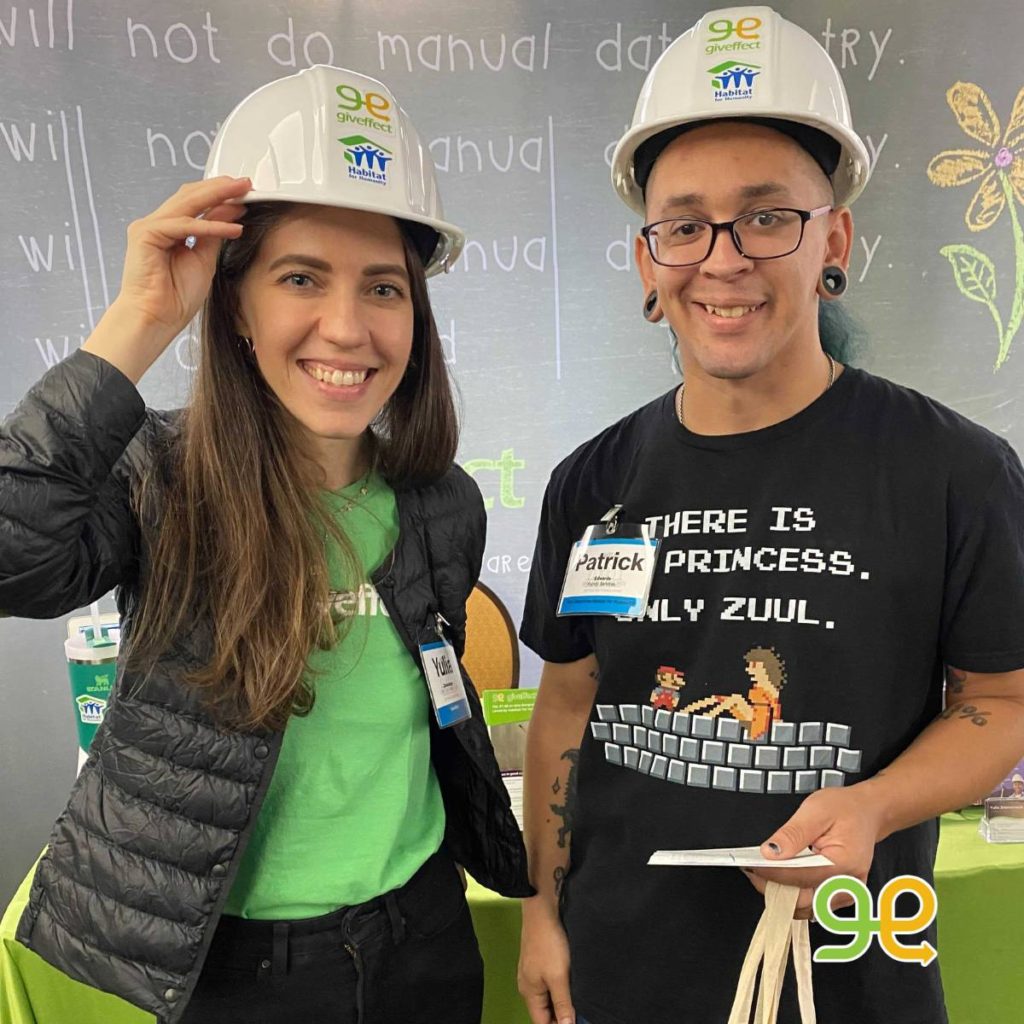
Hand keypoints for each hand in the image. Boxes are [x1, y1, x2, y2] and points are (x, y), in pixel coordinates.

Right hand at [114, 176, 249, 342]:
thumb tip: (229, 212)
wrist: (156, 318)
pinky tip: (232, 228)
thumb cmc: (174, 298)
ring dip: (218, 197)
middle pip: (191, 196)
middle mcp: (157, 225)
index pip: (195, 203)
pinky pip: (184, 225)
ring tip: (242, 194)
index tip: (244, 193)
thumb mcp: (205, 260)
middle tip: (246, 183)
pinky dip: (210, 226)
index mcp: (169, 230)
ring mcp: (149, 227)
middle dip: (221, 188)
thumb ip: (214, 234)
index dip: (220, 195)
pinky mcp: (146, 234)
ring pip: (187, 203)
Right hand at [518, 900, 574, 1023]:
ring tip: (580, 1002)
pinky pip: (550, 983)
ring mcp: (534, 972)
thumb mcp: (558, 976)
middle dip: (562, 1016)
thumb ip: (563, 1004)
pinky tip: (574, 985)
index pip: (542, 1023)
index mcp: (529, 993)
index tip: (577, 1022)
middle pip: (545, 1012)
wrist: (542, 908)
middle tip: (582, 1012)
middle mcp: (529, 985)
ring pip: (549, 997)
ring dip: (562, 1002)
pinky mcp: (540, 961)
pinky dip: (561, 989)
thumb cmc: (548, 942)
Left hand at [742, 782, 885, 918]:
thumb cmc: (844, 809)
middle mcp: (847, 885)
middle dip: (773, 887)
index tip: (750, 865)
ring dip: (781, 893)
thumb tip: (770, 853)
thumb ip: (793, 834)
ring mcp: (845, 894)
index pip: (800, 878)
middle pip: (802, 900)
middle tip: (752, 869)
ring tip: (763, 872)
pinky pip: (812, 903)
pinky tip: (780, 877)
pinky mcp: (839, 896)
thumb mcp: (815, 811)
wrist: (867, 813)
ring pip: (805, 907)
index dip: (771, 873)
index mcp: (843, 863)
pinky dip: (793, 894)